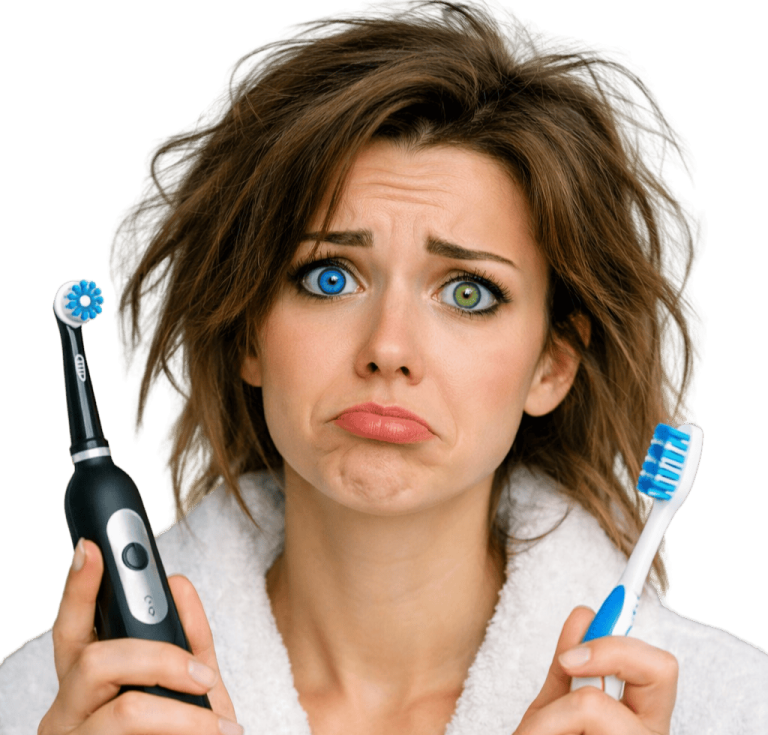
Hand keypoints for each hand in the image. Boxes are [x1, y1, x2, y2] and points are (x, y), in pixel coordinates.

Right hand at [38, 539, 242, 733]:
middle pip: (95, 660)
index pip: (74, 627)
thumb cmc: (182, 734)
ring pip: (124, 710)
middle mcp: (68, 710)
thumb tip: (178, 583)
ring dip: (182, 717)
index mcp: (87, 681)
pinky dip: (184, 734)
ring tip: (220, 728)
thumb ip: (187, 637)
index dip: (78, 587)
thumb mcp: (192, 685)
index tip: (91, 548)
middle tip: (205, 678)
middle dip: (159, 659)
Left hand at [515, 606, 677, 734]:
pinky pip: (575, 728)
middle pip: (659, 669)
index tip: (588, 616)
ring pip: (594, 705)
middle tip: (566, 662)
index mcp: (640, 720)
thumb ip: (567, 669)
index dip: (630, 636)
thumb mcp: (550, 714)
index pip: (658, 667)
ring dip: (552, 715)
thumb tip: (584, 614)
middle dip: (608, 651)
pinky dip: (543, 731)